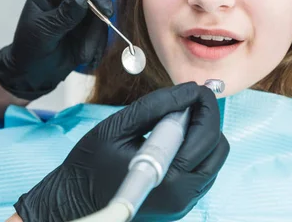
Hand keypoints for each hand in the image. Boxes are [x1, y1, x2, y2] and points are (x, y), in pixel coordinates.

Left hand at [0, 0, 112, 99]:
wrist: (35, 73)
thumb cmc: (30, 46)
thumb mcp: (42, 30)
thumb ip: (62, 15)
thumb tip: (82, 0)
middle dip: (100, 0)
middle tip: (105, 14)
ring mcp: (84, 10)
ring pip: (102, 10)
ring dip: (97, 31)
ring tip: (83, 53)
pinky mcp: (93, 27)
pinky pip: (103, 31)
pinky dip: (98, 45)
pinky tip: (86, 58)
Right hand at [13, 82, 229, 221]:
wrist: (74, 199)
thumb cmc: (89, 164)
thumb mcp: (118, 126)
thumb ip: (156, 107)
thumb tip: (189, 90)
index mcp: (167, 177)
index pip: (205, 135)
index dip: (205, 106)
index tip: (196, 88)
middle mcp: (181, 195)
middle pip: (217, 147)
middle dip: (206, 118)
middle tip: (185, 101)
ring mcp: (182, 203)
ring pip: (214, 160)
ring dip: (202, 134)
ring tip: (174, 121)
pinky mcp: (180, 204)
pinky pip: (203, 172)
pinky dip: (195, 150)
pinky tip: (172, 139)